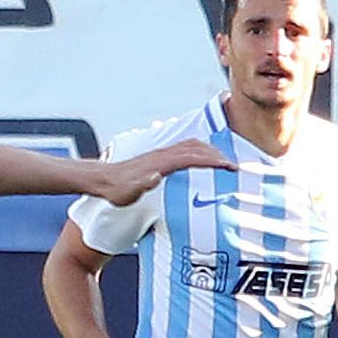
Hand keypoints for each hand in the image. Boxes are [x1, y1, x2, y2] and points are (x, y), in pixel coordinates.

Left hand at [85, 136, 230, 207]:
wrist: (101, 180)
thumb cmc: (116, 189)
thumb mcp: (128, 192)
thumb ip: (142, 184)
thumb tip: (155, 176)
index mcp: (161, 162)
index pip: (194, 157)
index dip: (214, 160)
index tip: (230, 166)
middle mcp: (163, 154)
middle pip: (197, 148)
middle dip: (218, 155)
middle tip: (235, 166)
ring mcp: (161, 154)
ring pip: (192, 146)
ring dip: (211, 151)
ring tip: (225, 162)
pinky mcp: (159, 156)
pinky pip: (185, 149)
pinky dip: (200, 151)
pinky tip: (203, 159)